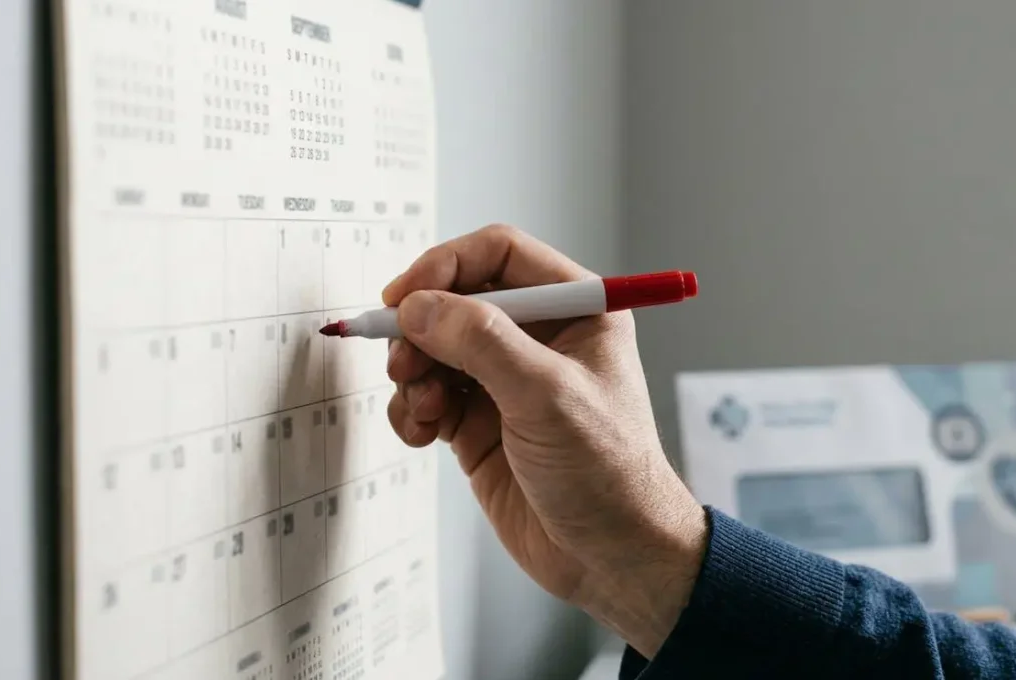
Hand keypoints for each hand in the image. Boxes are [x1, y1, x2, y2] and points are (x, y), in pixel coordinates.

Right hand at [382, 225, 706, 656]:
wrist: (611, 556)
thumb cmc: (608, 473)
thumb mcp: (547, 396)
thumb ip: (482, 343)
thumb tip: (420, 307)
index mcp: (578, 310)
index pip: (499, 254)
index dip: (446, 266)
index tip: (405, 297)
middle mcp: (541, 337)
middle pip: (457, 299)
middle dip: (421, 328)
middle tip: (404, 363)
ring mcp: (506, 381)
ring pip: (434, 348)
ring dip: (412, 372)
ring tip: (421, 408)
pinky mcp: (480, 423)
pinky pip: (427, 395)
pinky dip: (411, 409)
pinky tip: (420, 433)